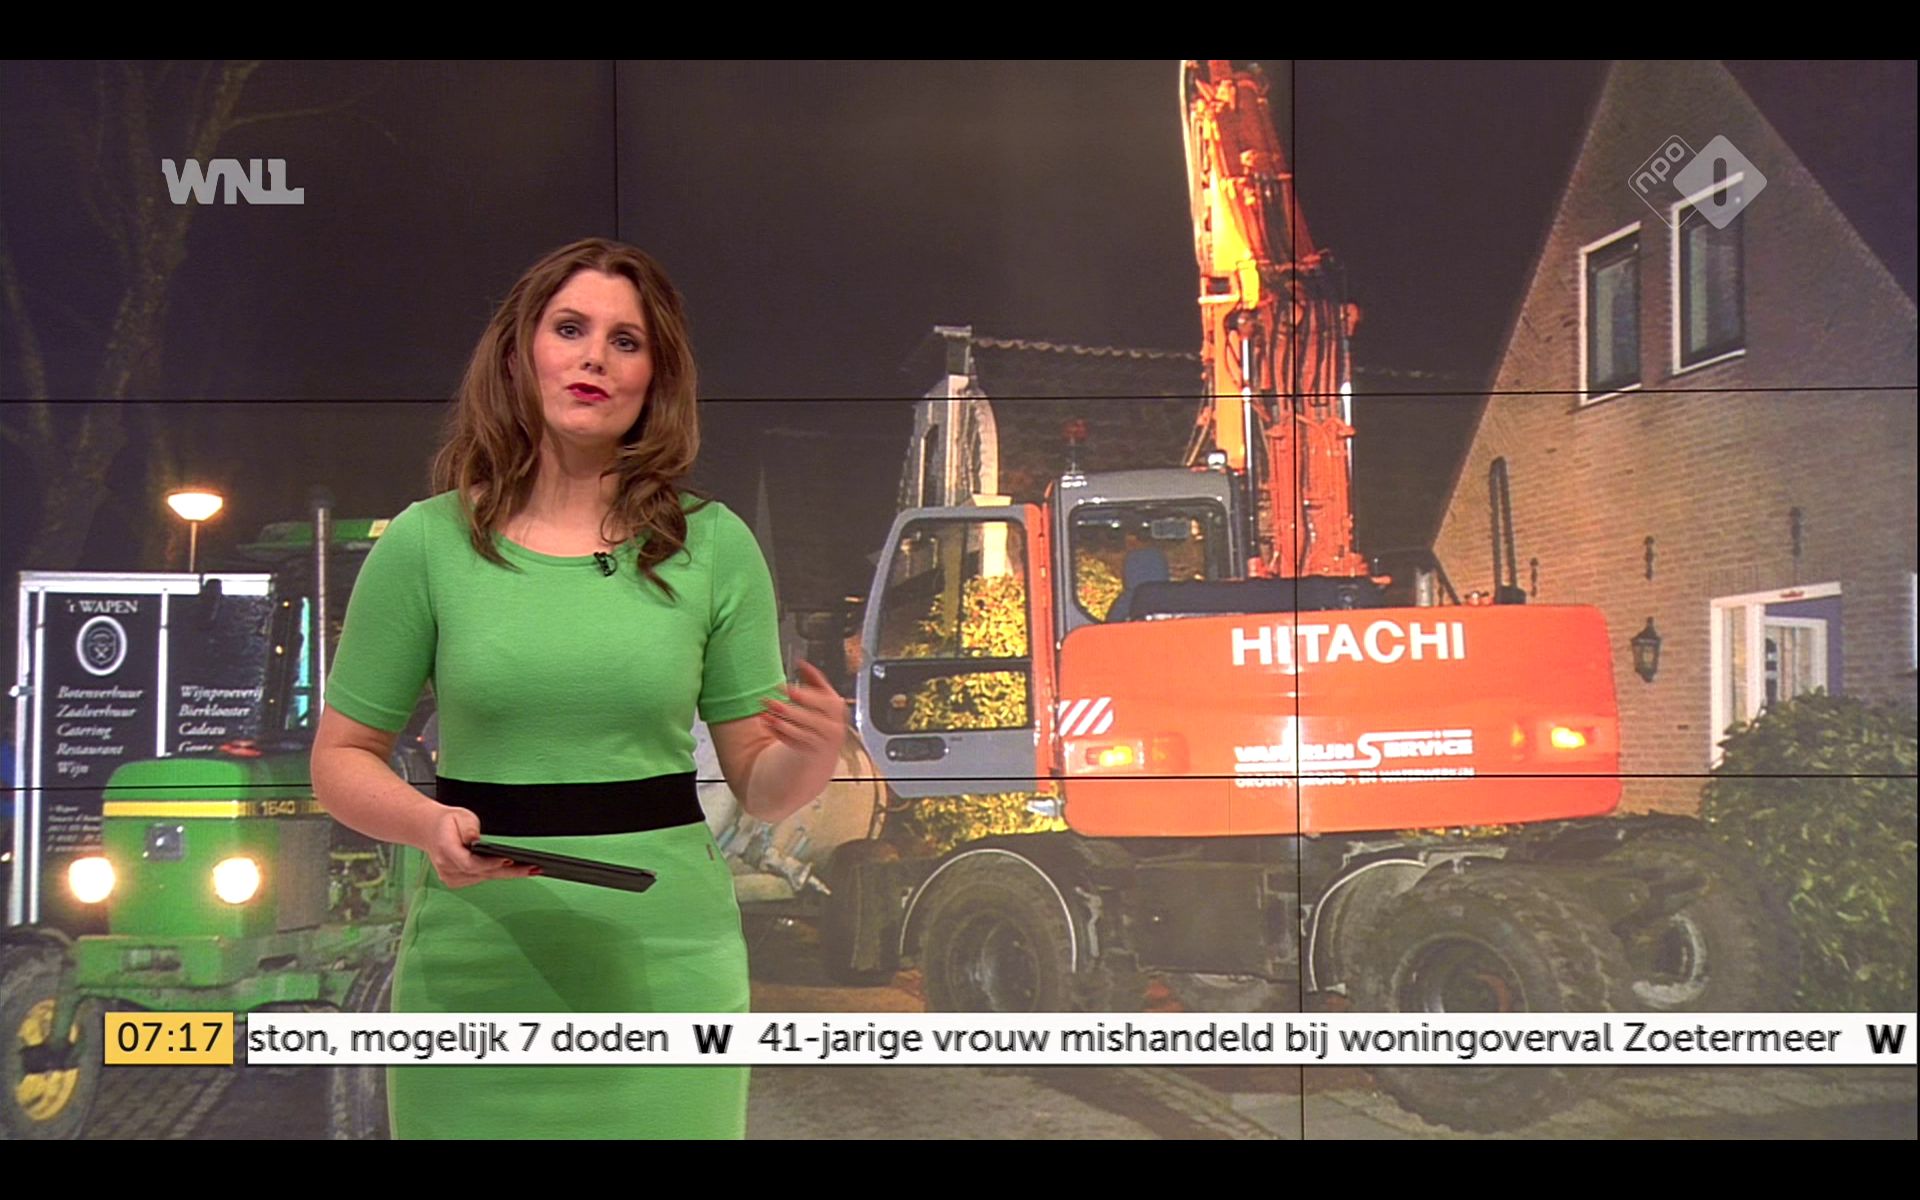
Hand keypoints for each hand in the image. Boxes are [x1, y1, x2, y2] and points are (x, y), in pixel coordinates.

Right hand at [420, 805, 540, 888]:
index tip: (509, 860)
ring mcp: (450, 877)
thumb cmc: (448, 822)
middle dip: (510, 871)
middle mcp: (447, 867)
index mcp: (446, 850)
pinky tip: (512, 870)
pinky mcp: (455, 881)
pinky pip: (480, 879)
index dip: (490, 863)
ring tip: (530, 869)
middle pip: (483, 873)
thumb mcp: (460, 816)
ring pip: (484, 878)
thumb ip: (469, 828)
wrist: (430, 830)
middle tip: (533, 868)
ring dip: (506, 874)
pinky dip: (495, 873)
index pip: (471, 863)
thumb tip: (476, 840)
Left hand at [759, 660, 848, 758]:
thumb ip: (814, 679)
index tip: (787, 690)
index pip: (824, 703)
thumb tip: (801, 662)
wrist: (827, 742)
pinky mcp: (810, 752)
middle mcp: (833, 727)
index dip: (806, 696)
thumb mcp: (823, 695)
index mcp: (837, 709)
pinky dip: (778, 733)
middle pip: (812, 719)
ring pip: (801, 733)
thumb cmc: (823, 714)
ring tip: (765, 713)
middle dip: (790, 711)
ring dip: (781, 723)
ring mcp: (823, 742)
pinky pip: (793, 743)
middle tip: (771, 702)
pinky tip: (767, 723)